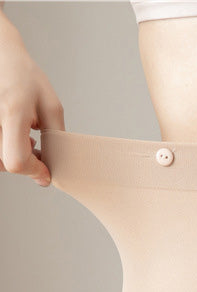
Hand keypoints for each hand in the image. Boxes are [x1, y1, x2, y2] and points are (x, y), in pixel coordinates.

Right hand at [0, 9, 64, 187]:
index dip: (33, 171)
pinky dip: (4, 149)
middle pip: (7, 163)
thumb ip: (55, 138)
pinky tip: (11, 133)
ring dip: (14, 156)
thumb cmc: (23, 76)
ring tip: (23, 136)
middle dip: (27, 163)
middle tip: (36, 147)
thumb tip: (51, 170)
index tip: (45, 172)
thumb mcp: (50, 106)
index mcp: (12, 112)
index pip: (17, 160)